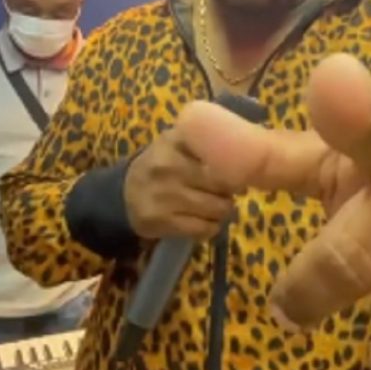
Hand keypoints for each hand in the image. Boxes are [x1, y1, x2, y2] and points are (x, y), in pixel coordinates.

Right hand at [123, 126, 241, 240]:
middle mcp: (167, 165)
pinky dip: (210, 228)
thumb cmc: (161, 165)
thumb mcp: (178, 143)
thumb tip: (247, 156)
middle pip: (222, 183)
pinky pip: (202, 229)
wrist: (122, 194)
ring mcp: (163, 194)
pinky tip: (205, 223)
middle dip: (230, 191)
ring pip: (215, 208)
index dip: (235, 167)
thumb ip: (206, 143)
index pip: (219, 154)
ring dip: (222, 211)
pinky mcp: (159, 221)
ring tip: (216, 208)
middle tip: (227, 193)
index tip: (238, 172)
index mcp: (175, 141)